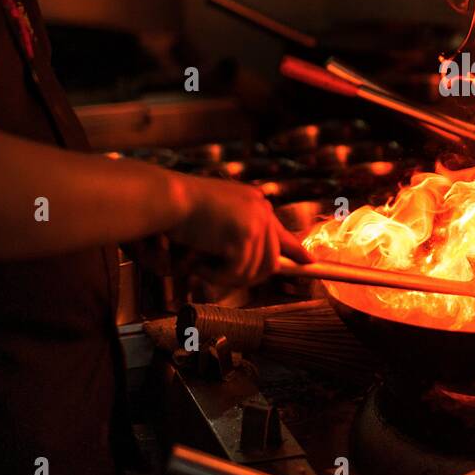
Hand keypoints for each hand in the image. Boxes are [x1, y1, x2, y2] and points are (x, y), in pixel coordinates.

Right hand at [167, 176, 310, 293]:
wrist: (166, 198)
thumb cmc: (179, 209)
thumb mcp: (216, 217)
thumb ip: (237, 233)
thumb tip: (255, 262)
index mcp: (255, 203)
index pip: (281, 232)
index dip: (296, 251)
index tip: (309, 262)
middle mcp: (261, 210)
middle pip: (270, 261)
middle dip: (245, 276)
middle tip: (217, 275)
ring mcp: (257, 222)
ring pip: (254, 271)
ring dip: (225, 277)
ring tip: (201, 265)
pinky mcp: (246, 236)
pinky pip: (237, 273)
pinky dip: (215, 275)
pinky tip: (198, 262)